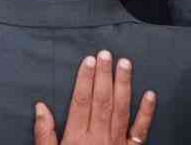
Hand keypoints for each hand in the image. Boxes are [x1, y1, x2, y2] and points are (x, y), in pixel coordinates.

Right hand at [34, 51, 156, 144]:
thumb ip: (45, 134)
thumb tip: (40, 107)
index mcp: (77, 139)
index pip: (81, 102)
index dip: (85, 79)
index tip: (89, 61)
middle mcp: (99, 138)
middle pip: (102, 101)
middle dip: (104, 75)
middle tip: (106, 53)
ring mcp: (117, 144)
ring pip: (121, 109)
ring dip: (124, 85)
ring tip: (125, 63)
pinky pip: (141, 130)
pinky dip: (147, 112)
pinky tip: (150, 94)